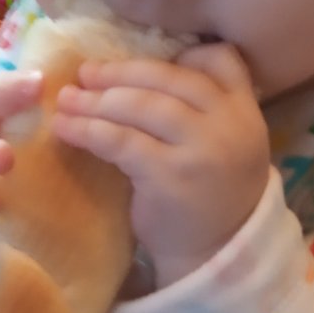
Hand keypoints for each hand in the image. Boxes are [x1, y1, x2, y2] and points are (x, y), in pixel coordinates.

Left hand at [52, 43, 269, 287]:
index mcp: (247, 112)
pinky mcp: (168, 176)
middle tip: (84, 74)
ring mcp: (202, 150)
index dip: (183, 54)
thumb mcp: (225, 147)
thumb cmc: (207, 199)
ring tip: (67, 100)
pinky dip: (88, 130)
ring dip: (97, 99)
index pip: (222, 59)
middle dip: (120, 73)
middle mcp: (231, 125)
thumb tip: (138, 74)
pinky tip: (66, 129)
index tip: (144, 65)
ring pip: (141, 105)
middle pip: (169, 78)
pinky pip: (120, 141)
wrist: (212, 259)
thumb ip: (202, 111)